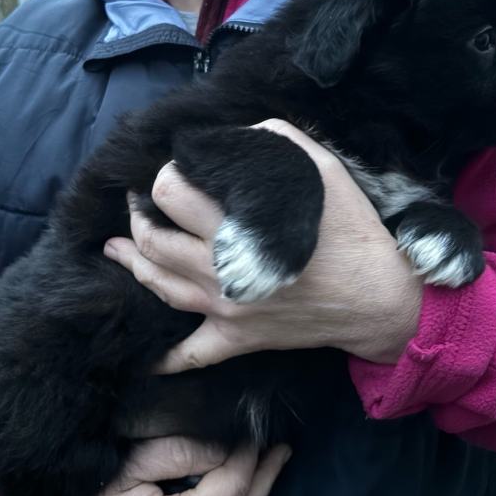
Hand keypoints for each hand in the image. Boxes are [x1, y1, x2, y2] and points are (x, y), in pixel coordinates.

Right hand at [7, 437, 290, 495]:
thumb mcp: (124, 465)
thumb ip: (178, 453)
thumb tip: (224, 445)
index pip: (229, 488)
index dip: (248, 457)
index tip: (256, 429)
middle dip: (263, 479)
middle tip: (280, 448)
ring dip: (251, 495)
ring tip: (267, 464)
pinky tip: (233, 487)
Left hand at [103, 119, 423, 371]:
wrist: (379, 298)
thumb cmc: (352, 232)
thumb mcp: (323, 170)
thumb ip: (277, 142)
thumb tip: (239, 137)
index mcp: (236, 225)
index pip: (171, 194)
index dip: (165, 176)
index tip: (174, 169)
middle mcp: (219, 268)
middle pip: (154, 239)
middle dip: (140, 214)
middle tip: (142, 200)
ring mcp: (224, 307)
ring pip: (159, 285)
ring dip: (132, 263)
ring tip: (115, 247)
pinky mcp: (236, 337)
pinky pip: (193, 353)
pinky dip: (167, 358)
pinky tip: (147, 357)